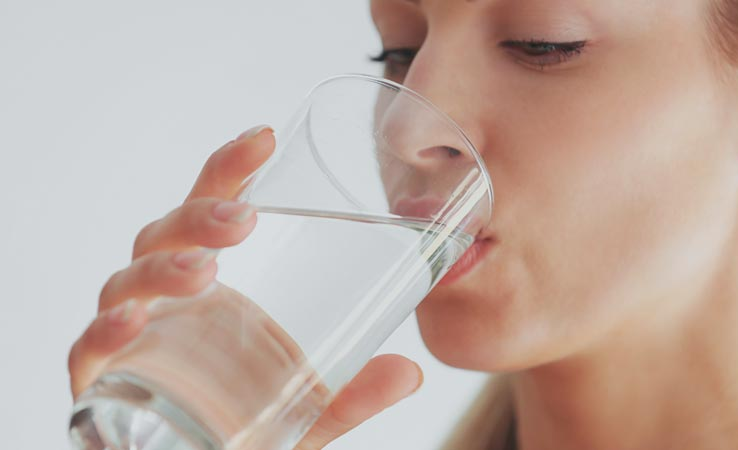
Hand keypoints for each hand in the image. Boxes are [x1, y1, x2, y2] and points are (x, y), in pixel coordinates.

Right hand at [67, 125, 423, 448]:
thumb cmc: (247, 424)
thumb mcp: (309, 408)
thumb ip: (352, 392)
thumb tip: (410, 373)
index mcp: (213, 282)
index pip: (213, 209)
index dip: (231, 169)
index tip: (265, 137)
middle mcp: (165, 297)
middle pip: (168, 233)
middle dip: (199, 217)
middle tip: (241, 221)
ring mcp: (130, 333)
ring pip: (129, 279)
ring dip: (163, 266)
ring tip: (204, 269)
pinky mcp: (102, 379)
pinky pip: (90, 347)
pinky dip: (106, 331)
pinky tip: (133, 322)